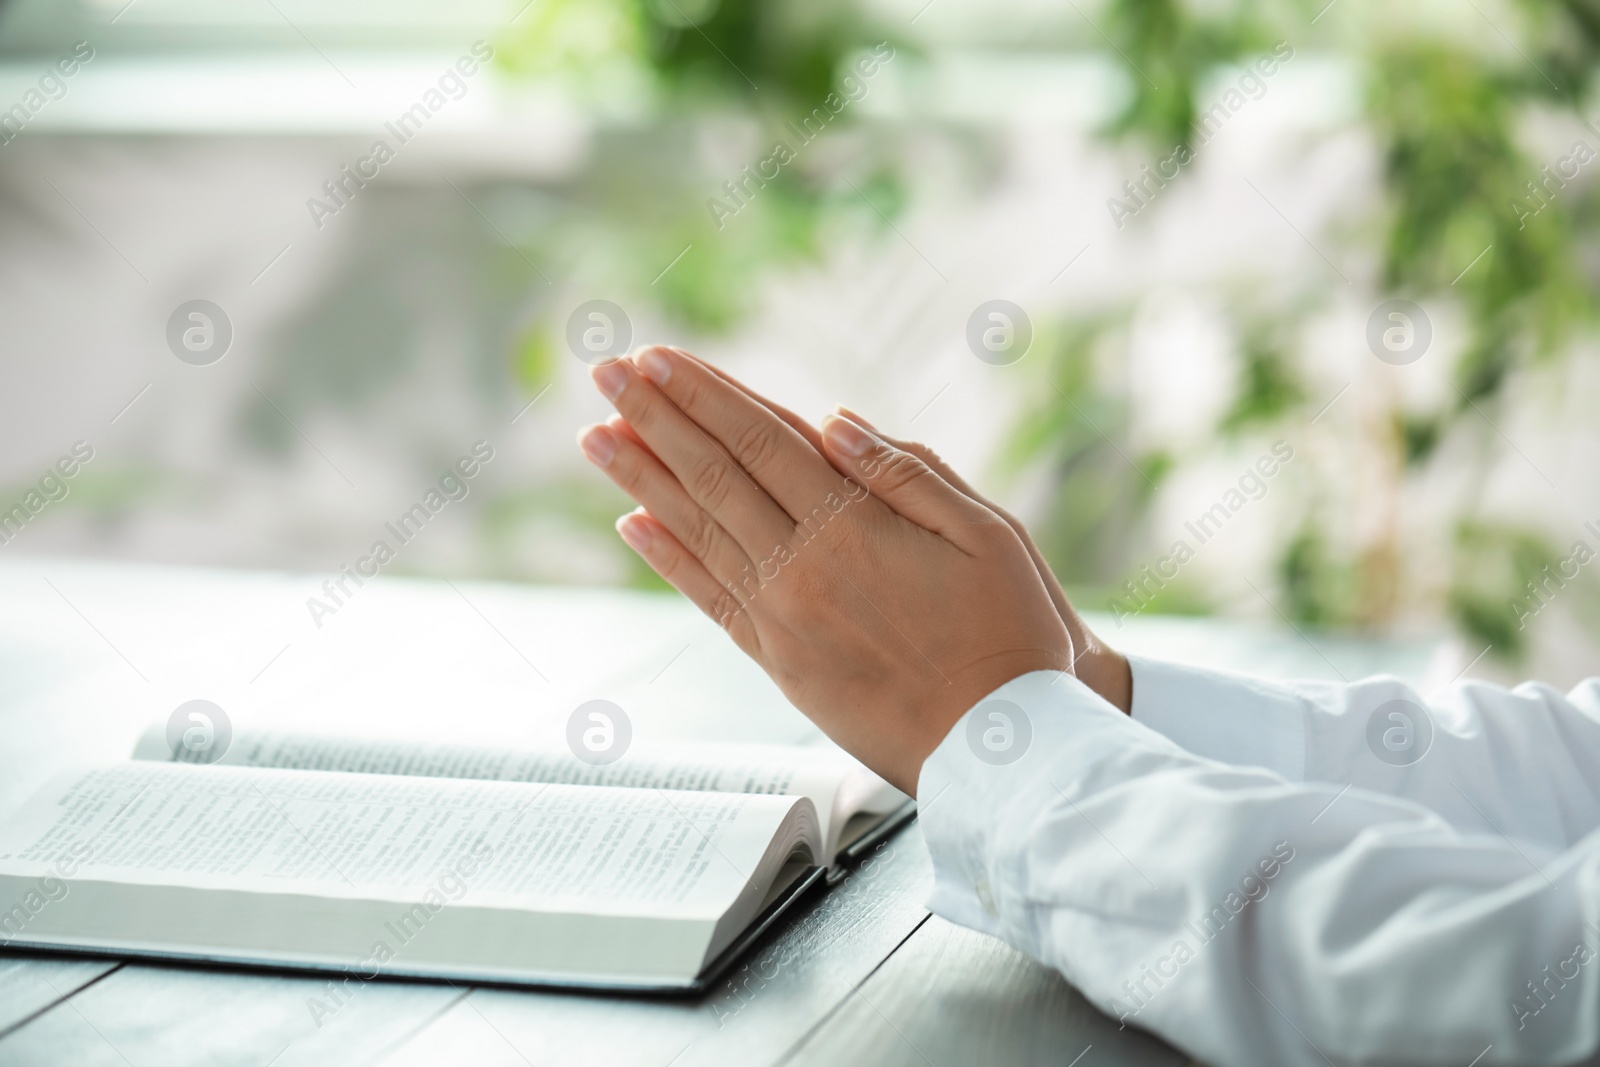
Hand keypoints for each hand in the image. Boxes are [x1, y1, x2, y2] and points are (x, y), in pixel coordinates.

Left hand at [576, 345, 1077, 793]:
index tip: (657, 357)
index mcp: (853, 528)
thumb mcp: (987, 534)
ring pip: (697, 531)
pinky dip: (666, 558)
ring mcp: (782, 619)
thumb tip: (832, 421)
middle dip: (654, 417)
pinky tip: (633, 523)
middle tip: (605, 372)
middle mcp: (802, 569)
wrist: (998, 751)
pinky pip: (708, 598)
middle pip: (714, 475)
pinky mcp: (777, 663)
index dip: (706, 394)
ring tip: (595, 434)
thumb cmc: (1010, 635)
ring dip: (641, 477)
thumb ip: (906, 473)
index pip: (761, 440)